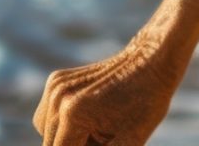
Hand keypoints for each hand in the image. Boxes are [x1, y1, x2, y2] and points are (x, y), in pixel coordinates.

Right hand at [33, 41, 180, 144]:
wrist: (151, 60)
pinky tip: (88, 118)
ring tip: (98, 131)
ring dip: (66, 139)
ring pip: (47, 133)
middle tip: (104, 138)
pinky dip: (62, 123)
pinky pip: (48, 116)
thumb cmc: (146, 102)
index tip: (101, 144)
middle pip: (52, 145)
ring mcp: (55, 87)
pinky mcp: (55, 80)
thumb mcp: (131, 140)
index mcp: (74, 114)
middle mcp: (58, 98)